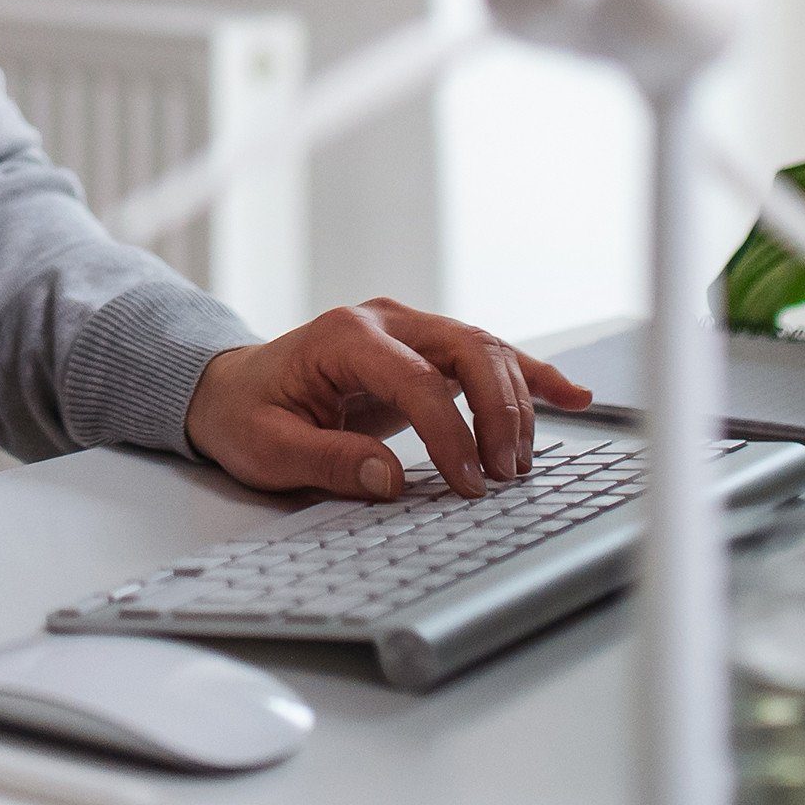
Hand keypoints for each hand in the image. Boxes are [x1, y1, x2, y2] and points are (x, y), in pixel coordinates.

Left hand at [182, 298, 591, 502]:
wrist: (232, 389)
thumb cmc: (246, 416)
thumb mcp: (267, 449)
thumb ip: (326, 462)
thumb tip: (390, 480)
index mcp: (345, 336)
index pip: (417, 378)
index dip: (451, 432)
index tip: (467, 483)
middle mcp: (385, 321)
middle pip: (466, 348)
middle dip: (498, 410)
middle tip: (504, 475)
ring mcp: (410, 331)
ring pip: (485, 350)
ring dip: (516, 402)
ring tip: (522, 464)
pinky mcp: (426, 351)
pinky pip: (487, 357)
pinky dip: (530, 376)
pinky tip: (572, 395)